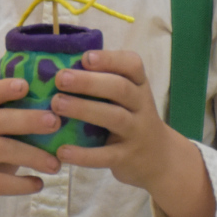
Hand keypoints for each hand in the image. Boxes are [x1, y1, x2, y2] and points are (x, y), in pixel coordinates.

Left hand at [53, 50, 215, 216]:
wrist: (160, 160)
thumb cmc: (131, 120)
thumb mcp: (127, 99)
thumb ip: (103, 84)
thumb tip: (60, 69)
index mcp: (138, 86)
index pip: (132, 65)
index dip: (109, 59)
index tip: (85, 57)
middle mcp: (141, 106)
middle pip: (120, 88)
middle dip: (89, 82)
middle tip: (61, 79)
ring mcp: (136, 132)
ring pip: (114, 118)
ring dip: (83, 109)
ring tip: (56, 104)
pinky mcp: (127, 158)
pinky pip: (105, 155)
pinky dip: (83, 154)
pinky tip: (62, 151)